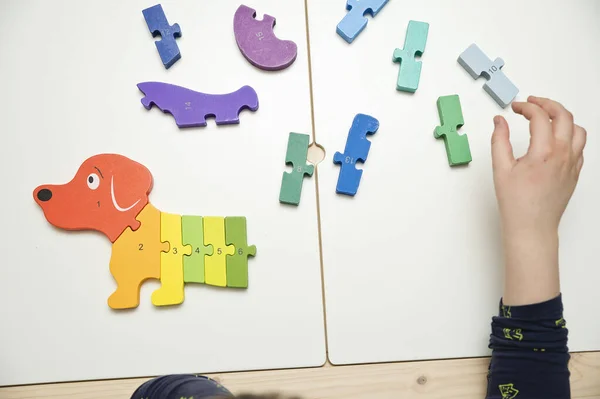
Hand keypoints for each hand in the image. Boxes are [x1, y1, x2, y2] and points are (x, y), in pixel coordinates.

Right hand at [491, 96, 585, 305]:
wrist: (532, 227)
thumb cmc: (516, 203)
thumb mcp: (501, 169)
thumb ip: (499, 140)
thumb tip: (500, 121)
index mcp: (543, 152)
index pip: (539, 117)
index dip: (526, 107)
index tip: (515, 108)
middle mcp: (562, 155)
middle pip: (563, 116)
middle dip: (547, 104)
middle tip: (532, 103)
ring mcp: (572, 164)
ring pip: (577, 129)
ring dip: (563, 118)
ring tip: (547, 117)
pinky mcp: (575, 172)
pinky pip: (579, 146)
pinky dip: (569, 136)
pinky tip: (555, 139)